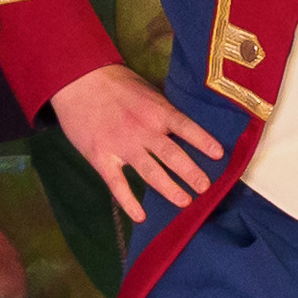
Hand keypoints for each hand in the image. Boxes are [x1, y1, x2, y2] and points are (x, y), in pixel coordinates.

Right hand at [48, 61, 222, 224]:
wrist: (77, 81)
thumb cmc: (115, 84)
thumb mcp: (146, 90)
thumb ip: (162, 110)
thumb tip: (182, 127)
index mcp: (157, 112)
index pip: (186, 128)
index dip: (203, 141)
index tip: (219, 156)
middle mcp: (144, 131)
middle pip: (172, 156)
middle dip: (191, 173)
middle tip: (205, 188)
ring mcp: (122, 146)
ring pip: (151, 173)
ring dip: (170, 189)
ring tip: (185, 202)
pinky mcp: (102, 158)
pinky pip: (118, 185)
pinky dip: (129, 203)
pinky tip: (141, 217)